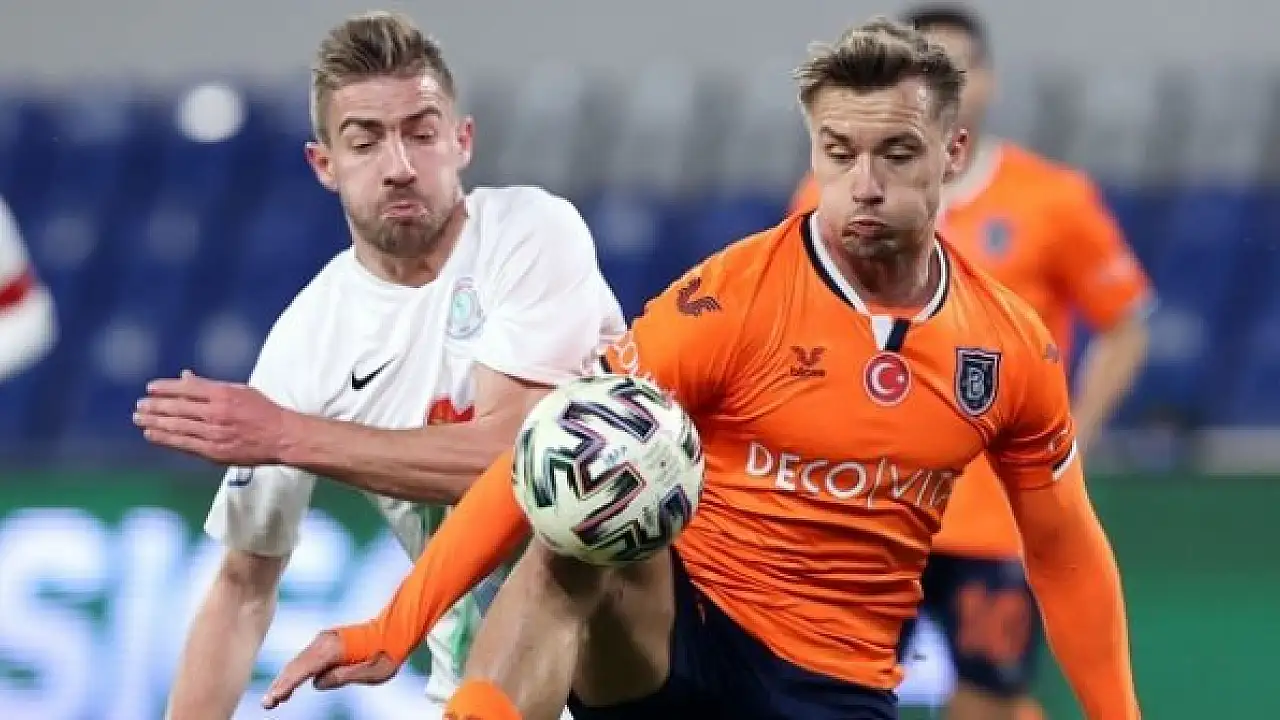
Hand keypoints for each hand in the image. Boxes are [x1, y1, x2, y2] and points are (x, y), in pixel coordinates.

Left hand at [134, 370, 289, 465]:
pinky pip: (183, 444)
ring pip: (176, 426)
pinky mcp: (214, 451)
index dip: (165, 388)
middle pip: (177, 407)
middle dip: (155, 406)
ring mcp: (214, 433)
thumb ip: (210, 386)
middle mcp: (216, 413)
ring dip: (154, 422)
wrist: (282, 437)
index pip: (186, 388)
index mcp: (223, 394)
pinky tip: (152, 434)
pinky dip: (165, 438)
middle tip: (139, 405)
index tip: (150, 388)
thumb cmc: (263, 411)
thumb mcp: (239, 390)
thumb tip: (185, 377)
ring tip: (139, 419)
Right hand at [262, 630, 398, 708]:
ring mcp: (323, 640)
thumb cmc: (385, 654)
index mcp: (334, 648)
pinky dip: (294, 673)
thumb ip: (342, 677)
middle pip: (296, 665)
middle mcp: (324, 641)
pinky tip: (287, 687)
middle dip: (280, 685)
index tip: (274, 698)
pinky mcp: (325, 643)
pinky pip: (304, 659)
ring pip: (297, 662)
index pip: (304, 669)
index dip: (287, 685)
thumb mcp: (370, 672)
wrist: (394, 631)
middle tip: (267, 704)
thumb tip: (317, 682)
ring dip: (284, 680)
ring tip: (273, 700)